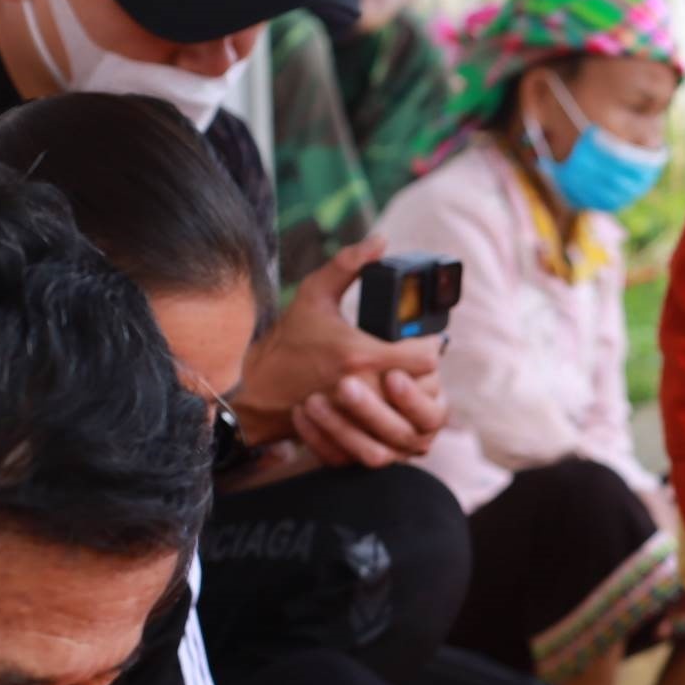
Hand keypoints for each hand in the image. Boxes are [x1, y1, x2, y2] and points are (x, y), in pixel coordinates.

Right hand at [233, 236, 447, 467]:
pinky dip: (401, 426)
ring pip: (417, 417)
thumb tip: (380, 243)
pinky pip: (398, 441)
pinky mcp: (358, 441)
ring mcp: (361, 421)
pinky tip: (392, 409)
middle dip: (427, 374)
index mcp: (358, 355)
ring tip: (406, 384)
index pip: (427, 359)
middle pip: (428, 388)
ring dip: (417, 401)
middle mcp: (363, 391)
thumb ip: (348, 265)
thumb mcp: (314, 295)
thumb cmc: (287, 343)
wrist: (255, 391)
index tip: (421, 340)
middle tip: (415, 362)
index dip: (429, 346)